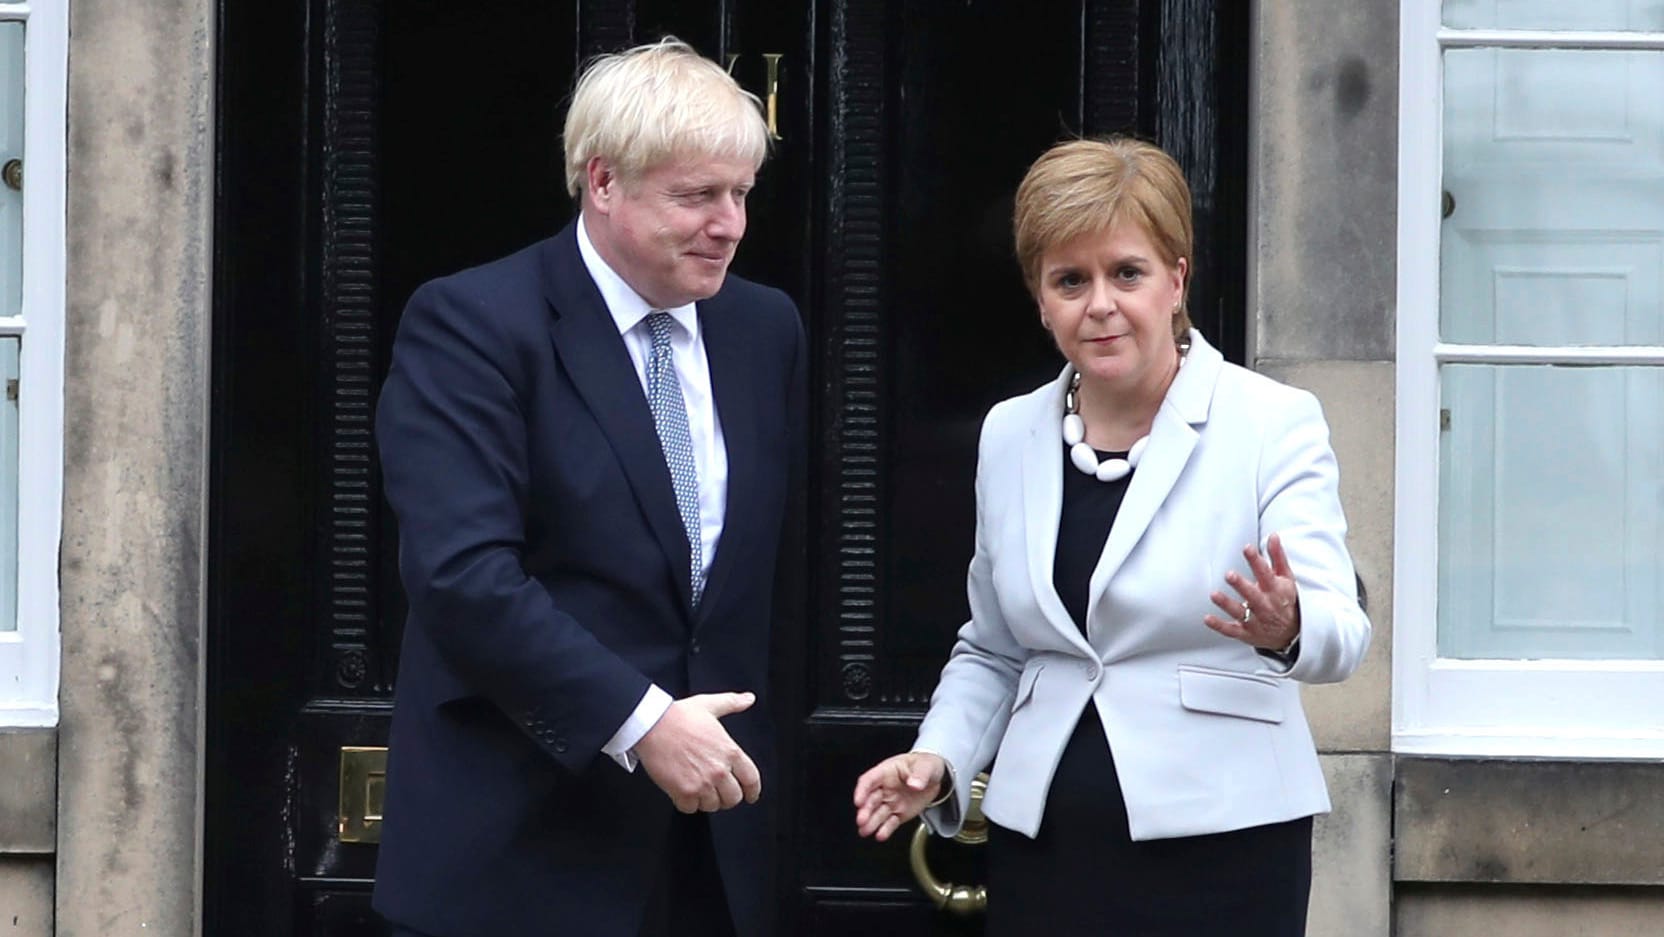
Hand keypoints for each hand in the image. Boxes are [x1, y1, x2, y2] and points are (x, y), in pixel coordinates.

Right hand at [634, 692, 761, 813]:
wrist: (651, 725)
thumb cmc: (678, 716)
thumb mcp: (709, 705)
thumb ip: (732, 703)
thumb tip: (749, 698)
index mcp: (730, 751)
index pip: (751, 779)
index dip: (752, 791)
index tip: (750, 796)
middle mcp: (719, 770)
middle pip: (734, 798)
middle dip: (727, 797)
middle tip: (719, 793)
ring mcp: (702, 783)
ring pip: (713, 806)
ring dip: (707, 801)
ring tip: (699, 790)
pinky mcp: (683, 792)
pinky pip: (691, 808)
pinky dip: (688, 803)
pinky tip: (684, 793)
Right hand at [853, 751, 947, 842]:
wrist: (935, 777)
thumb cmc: (925, 766)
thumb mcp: (926, 765)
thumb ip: (920, 774)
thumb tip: (914, 784)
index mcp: (887, 772)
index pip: (870, 780)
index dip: (862, 790)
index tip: (858, 801)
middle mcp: (885, 788)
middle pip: (871, 799)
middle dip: (865, 811)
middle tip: (861, 820)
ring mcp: (891, 802)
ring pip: (878, 813)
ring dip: (871, 823)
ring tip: (865, 831)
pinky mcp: (899, 814)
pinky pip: (891, 823)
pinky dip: (886, 829)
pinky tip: (881, 835)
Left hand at [1205, 533, 1301, 650]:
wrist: (1292, 633)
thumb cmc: (1286, 600)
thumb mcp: (1286, 578)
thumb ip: (1277, 557)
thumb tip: (1273, 536)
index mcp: (1274, 590)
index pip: (1265, 573)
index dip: (1256, 561)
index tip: (1247, 548)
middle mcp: (1265, 605)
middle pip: (1252, 594)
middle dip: (1241, 585)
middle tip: (1229, 575)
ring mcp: (1255, 620)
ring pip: (1240, 612)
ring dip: (1227, 604)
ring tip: (1214, 595)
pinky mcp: (1245, 633)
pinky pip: (1231, 630)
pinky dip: (1219, 626)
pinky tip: (1207, 618)